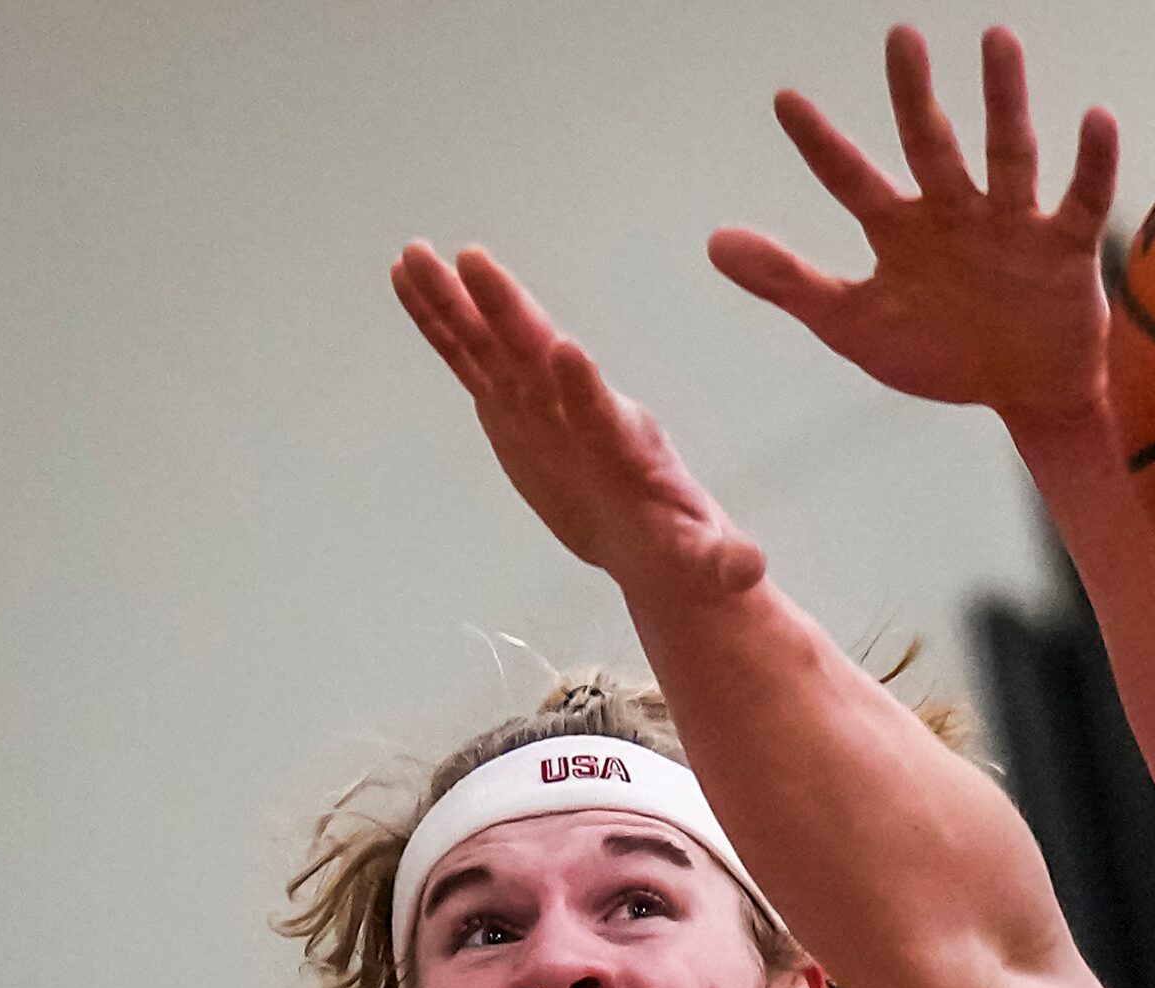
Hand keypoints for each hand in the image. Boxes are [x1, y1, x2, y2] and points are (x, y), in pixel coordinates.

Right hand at [392, 243, 764, 605]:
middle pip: (537, 357)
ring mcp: (538, 403)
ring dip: (455, 302)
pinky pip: (468, 359)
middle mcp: (577, 409)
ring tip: (417, 253)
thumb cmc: (680, 546)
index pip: (600, 412)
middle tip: (473, 262)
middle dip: (507, 313)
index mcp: (623, 443)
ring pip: (492, 346)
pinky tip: (407, 278)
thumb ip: (720, 560)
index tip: (565, 349)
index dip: (583, 386)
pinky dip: (438, 322)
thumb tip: (748, 567)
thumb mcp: (705, 561)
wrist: (646, 538)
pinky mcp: (508, 407)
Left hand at [708, 26, 1118, 435]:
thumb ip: (789, 282)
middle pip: (930, 143)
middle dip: (913, 94)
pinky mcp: (1064, 247)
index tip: (785, 100)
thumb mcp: (855, 326)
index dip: (820, 144)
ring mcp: (1011, 224)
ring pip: (1006, 152)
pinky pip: (1079, 198)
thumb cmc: (944, 356)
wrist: (1028, 395)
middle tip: (899, 37)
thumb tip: (713, 241)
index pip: (851, 178)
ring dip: (1003, 99)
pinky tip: (1096, 117)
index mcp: (900, 230)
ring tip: (997, 40)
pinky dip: (1092, 162)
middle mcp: (954, 212)